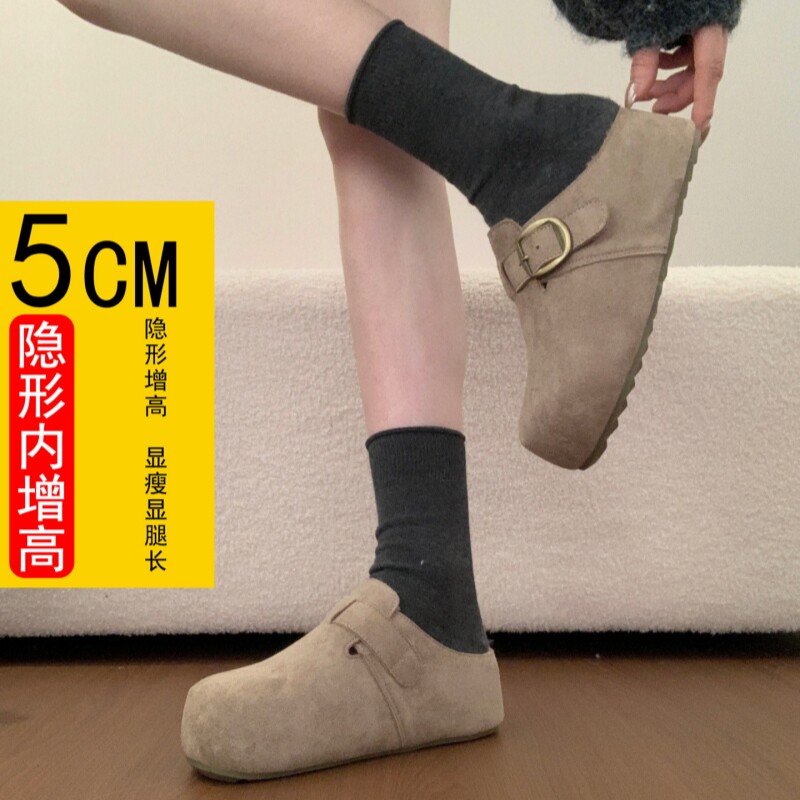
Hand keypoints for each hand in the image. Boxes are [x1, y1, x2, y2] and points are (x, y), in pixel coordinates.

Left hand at [628, 24, 728, 143]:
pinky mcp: (692, 36)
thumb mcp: (648, 29)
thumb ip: (644, 60)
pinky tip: (649, 77)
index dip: (703, 102)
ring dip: (668, 87)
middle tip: (653, 110)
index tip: (697, 127)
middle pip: (699, 77)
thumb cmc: (655, 1)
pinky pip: (682, 62)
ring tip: (645, 97)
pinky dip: (665, 72)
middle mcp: (710, 34)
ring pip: (690, 72)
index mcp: (709, 29)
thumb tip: (635, 94)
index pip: (708, 73)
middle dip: (675, 96)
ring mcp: (702, 36)